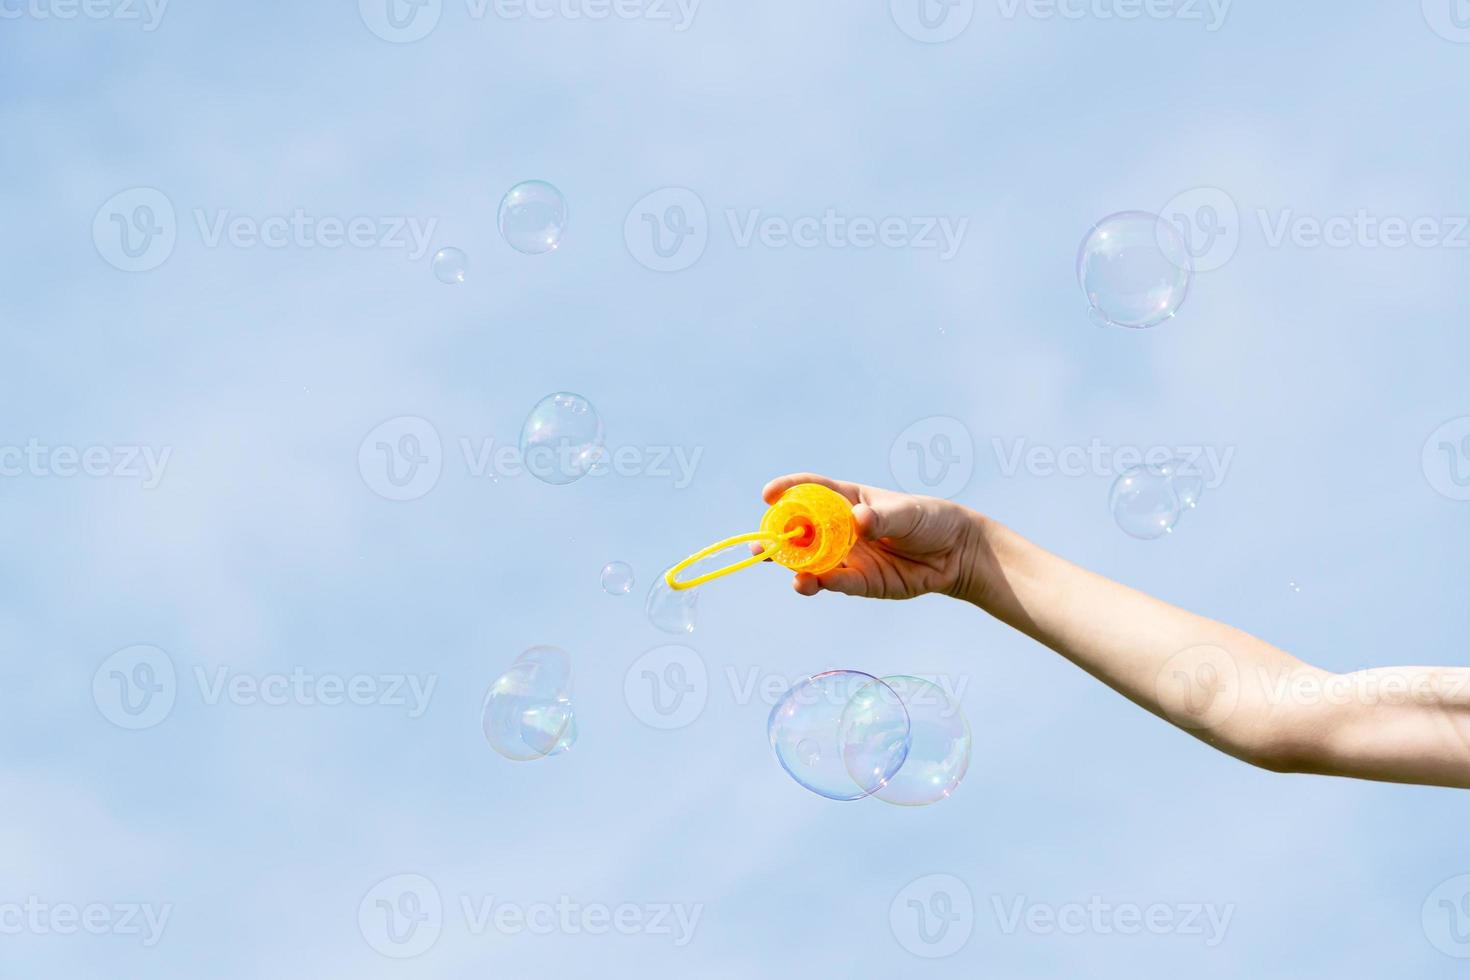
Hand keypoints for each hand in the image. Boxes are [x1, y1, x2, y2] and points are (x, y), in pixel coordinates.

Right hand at [759, 473, 983, 600]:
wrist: (956, 554)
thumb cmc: (930, 520)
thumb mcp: (908, 513)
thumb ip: (883, 518)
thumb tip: (860, 521)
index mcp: (848, 500)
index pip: (811, 489)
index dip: (788, 489)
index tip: (768, 495)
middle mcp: (841, 528)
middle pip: (802, 530)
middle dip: (778, 537)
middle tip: (760, 545)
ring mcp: (848, 556)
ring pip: (812, 561)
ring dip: (794, 567)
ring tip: (789, 572)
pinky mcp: (860, 582)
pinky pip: (835, 582)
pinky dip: (820, 583)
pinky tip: (811, 583)